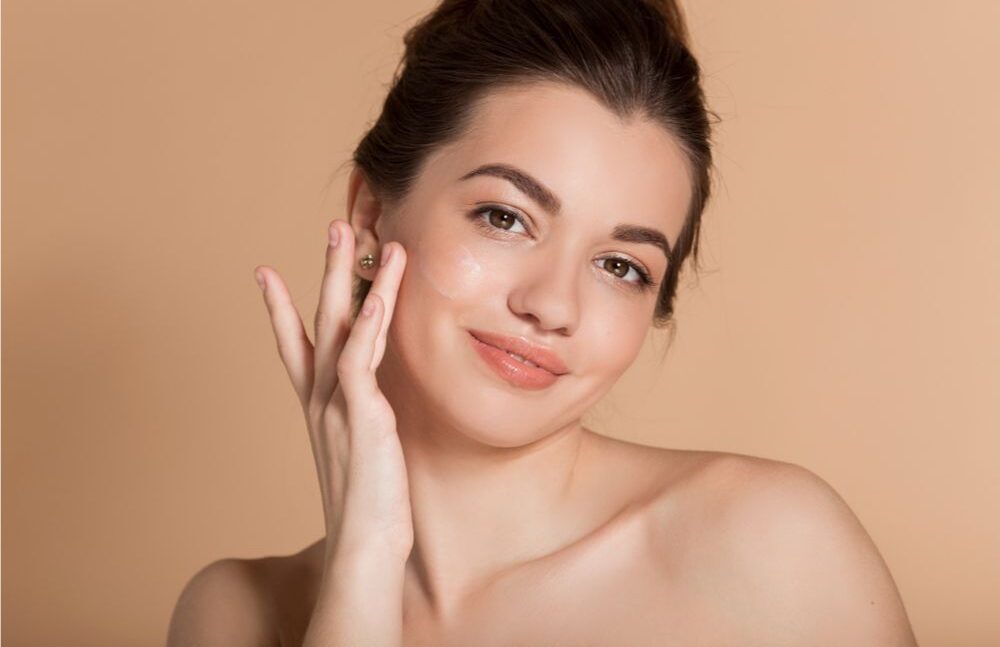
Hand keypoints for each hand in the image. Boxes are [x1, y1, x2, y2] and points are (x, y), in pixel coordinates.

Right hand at [253, 219, 412, 562]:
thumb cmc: (370, 506)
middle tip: (335, 226)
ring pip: (342, 329)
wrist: (365, 549)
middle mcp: (322, 400)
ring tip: (360, 235)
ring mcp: (338, 407)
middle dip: (328, 271)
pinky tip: (377, 297)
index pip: (296, 346)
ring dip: (351, 278)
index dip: (280, 308)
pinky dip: (367, 327)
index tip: (266, 272)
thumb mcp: (362, 453)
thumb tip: (372, 406)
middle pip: (320, 321)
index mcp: (320, 407)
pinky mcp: (362, 419)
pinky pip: (360, 363)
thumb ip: (361, 422)